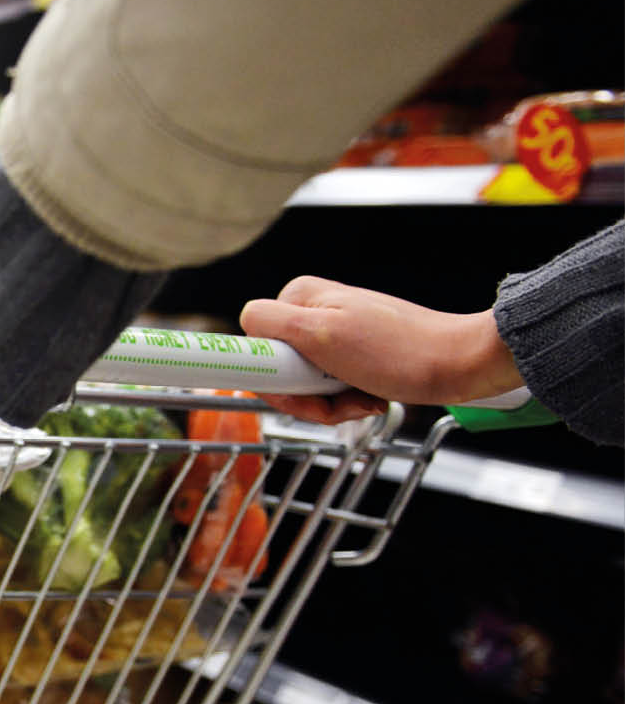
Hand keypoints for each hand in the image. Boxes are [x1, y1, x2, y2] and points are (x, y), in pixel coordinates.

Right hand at [240, 276, 523, 423]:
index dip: (272, 380)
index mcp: (298, 299)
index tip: (301, 394)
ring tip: (360, 399)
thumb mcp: (324, 333)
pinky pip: (329, 389)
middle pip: (279, 371)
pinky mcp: (351, 357)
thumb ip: (273, 321)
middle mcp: (312, 313)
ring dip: (329, 404)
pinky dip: (346, 401)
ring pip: (304, 385)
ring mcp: (333, 336)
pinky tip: (369, 398)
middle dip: (305, 398)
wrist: (459, 363)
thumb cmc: (398, 351)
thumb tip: (244, 321)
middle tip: (338, 401)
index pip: (255, 348)